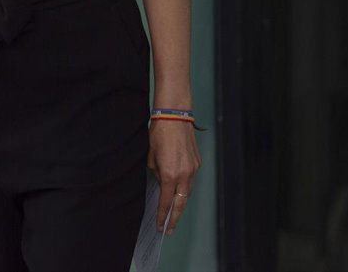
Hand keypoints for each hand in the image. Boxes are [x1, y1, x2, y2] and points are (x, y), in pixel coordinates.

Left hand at [147, 119, 201, 233]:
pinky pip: (190, 181)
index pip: (166, 201)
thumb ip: (155, 172)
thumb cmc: (159, 134)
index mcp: (170, 174)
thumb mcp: (150, 156)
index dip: (163, 215)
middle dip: (174, 218)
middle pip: (181, 203)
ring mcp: (193, 169)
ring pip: (187, 192)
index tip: (160, 225)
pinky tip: (178, 193)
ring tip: (173, 214)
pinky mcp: (197, 163)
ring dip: (180, 203)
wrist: (174, 117)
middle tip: (169, 229)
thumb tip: (160, 182)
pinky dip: (184, 189)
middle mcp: (184, 174)